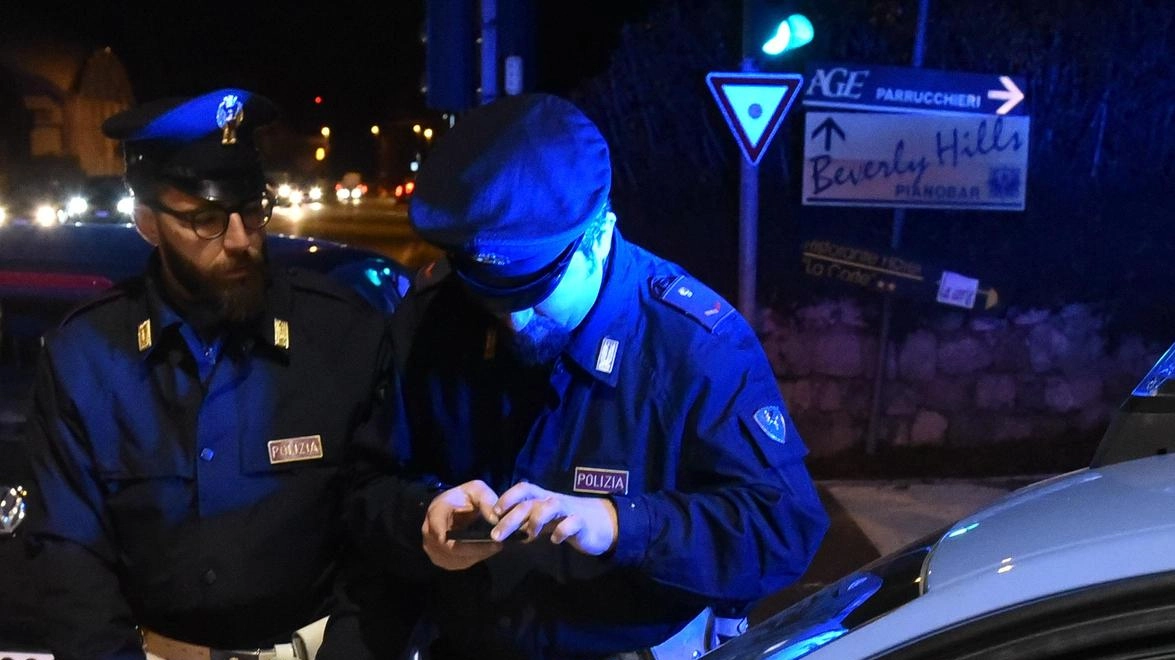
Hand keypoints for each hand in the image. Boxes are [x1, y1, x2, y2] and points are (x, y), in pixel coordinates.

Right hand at [421, 480, 502, 569]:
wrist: (454, 506)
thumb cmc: (465, 497)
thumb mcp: (477, 490)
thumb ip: (486, 501)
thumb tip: (495, 520)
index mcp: (436, 510)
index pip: (440, 528)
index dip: (463, 539)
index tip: (485, 541)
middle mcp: (429, 531)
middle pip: (451, 548)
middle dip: (476, 548)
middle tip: (497, 545)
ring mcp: (432, 547)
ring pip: (456, 559)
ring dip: (476, 555)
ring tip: (494, 547)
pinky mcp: (439, 557)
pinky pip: (457, 563)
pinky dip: (473, 558)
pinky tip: (484, 551)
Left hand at [492, 482, 618, 555]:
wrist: (600, 523)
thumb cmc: (566, 521)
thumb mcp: (544, 519)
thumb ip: (525, 522)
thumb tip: (500, 528)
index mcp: (543, 498)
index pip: (523, 489)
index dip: (508, 497)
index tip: (493, 513)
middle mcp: (553, 500)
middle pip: (530, 503)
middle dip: (511, 518)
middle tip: (496, 534)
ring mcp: (568, 510)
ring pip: (550, 507)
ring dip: (535, 520)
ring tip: (527, 536)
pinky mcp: (582, 523)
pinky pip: (572, 523)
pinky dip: (562, 531)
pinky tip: (554, 540)